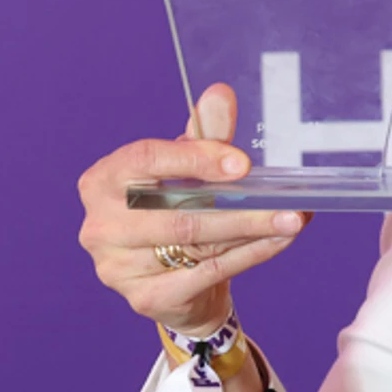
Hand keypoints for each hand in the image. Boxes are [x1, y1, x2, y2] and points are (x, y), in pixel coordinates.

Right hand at [75, 83, 310, 336]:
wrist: (176, 284)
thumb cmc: (175, 212)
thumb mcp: (186, 169)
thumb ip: (203, 134)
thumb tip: (219, 93)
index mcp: (103, 180)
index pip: (144, 160)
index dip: (194, 159)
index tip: (242, 164)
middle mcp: (100, 224)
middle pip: (175, 211)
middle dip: (238, 208)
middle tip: (287, 203)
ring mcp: (115, 266)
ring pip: (194, 244)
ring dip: (250, 231)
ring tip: (291, 220)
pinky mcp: (143, 298)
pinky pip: (206, 273)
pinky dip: (248, 256)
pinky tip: (276, 243)